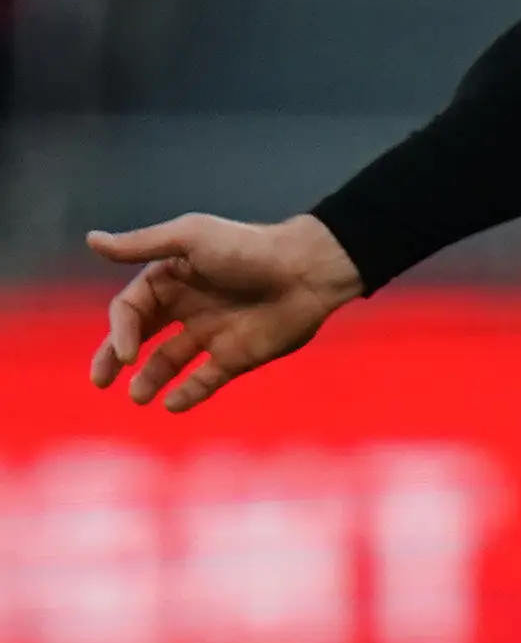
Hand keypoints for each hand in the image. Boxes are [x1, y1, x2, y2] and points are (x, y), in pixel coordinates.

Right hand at [86, 213, 363, 411]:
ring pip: (169, 362)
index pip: (130, 310)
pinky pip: (205, 380)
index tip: (126, 353)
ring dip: (150, 380)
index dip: (121, 332)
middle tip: (99, 381)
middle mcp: (186, 308)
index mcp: (169, 280)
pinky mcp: (237, 356)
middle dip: (115, 358)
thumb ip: (142, 245)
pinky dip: (188, 394)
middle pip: (140, 337)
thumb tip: (91, 240)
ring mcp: (211, 334)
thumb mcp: (190, 238)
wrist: (307, 271)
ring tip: (138, 398)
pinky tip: (171, 404)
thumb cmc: (248, 248)